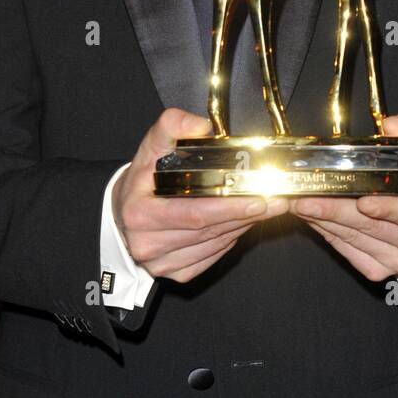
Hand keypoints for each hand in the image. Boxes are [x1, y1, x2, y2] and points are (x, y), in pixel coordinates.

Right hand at [113, 107, 288, 282]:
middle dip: (246, 215)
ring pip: (213, 245)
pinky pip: (210, 257)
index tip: (260, 197)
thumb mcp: (149, 146)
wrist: (120, 211)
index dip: (229, 207)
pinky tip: (241, 224)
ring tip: (266, 209)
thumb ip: (172, 126)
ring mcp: (160, 263)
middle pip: (208, 231)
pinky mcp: (173, 273)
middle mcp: (148, 243)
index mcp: (140, 213)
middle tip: (276, 201)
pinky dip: (229, 241)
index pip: (194, 213)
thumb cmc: (140, 179)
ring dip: (242, 227)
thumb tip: (201, 125)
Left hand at [288, 111, 397, 282]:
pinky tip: (311, 216)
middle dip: (335, 208)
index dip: (387, 208)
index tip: (363, 201)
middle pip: (372, 225)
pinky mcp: (376, 269)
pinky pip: (345, 248)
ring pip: (353, 236)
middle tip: (306, 195)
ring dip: (323, 218)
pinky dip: (325, 231)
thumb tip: (392, 125)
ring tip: (299, 201)